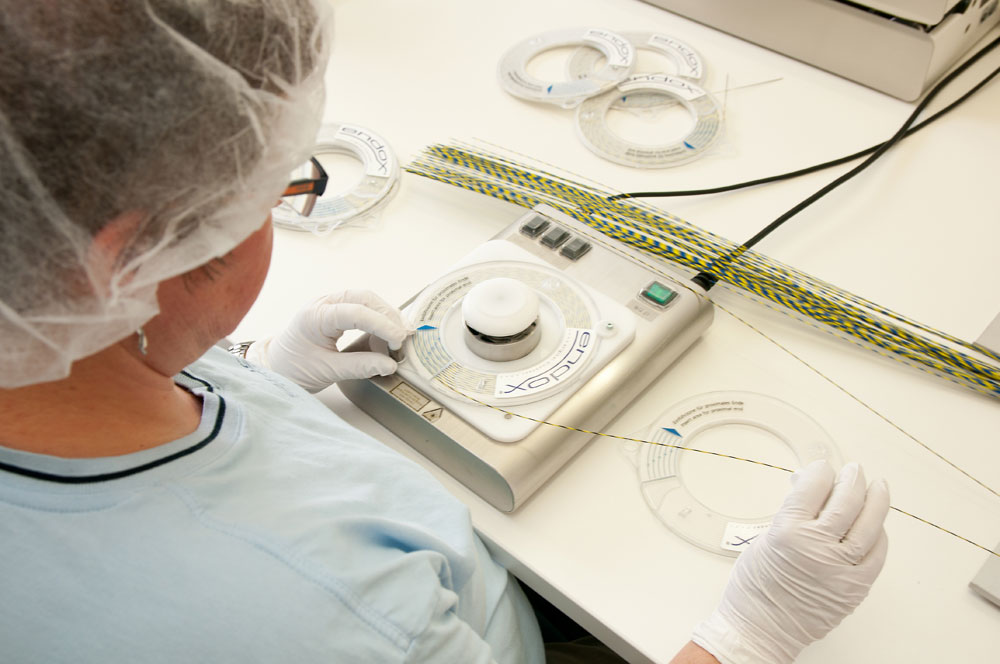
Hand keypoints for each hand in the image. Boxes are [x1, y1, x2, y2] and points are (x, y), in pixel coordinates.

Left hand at [246, 290, 408, 392]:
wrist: (274, 366)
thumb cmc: (293, 368)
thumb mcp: (326, 371)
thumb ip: (359, 366)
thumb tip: (389, 365)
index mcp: (315, 316)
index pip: (356, 312)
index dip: (382, 325)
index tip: (398, 341)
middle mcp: (323, 304)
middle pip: (365, 298)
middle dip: (388, 316)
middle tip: (402, 338)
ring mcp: (329, 304)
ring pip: (366, 299)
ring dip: (385, 315)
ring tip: (398, 337)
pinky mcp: (336, 311)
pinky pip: (362, 307)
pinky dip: (377, 318)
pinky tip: (387, 334)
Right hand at [692, 460, 889, 663]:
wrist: (761, 628)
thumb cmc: (755, 588)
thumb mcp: (765, 538)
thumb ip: (791, 514)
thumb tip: (811, 490)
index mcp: (788, 530)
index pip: (814, 486)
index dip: (821, 471)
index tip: (822, 468)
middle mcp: (817, 547)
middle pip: (847, 500)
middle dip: (852, 479)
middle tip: (855, 471)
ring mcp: (841, 568)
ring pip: (870, 525)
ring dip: (876, 501)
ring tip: (878, 487)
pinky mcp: (855, 587)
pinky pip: (877, 555)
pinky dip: (878, 536)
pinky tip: (875, 526)